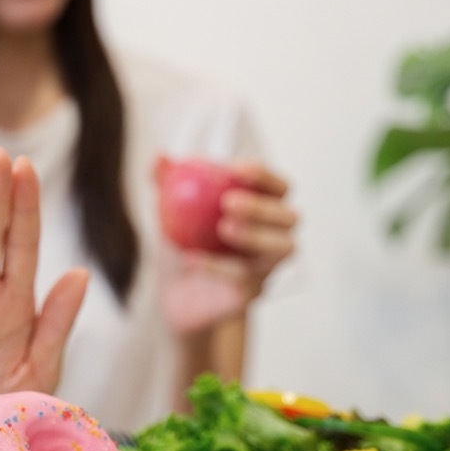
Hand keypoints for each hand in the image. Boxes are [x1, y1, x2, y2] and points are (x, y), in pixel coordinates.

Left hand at [159, 159, 296, 333]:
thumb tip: (160, 157)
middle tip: (228, 201)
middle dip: (262, 206)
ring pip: (283, 249)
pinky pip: (245, 279)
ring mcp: (268, 267)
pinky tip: (192, 259)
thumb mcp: (170, 211)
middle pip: (289, 217)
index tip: (235, 168)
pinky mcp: (254, 292)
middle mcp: (275, 236)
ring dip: (257, 235)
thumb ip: (167, 183)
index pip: (278, 187)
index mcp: (264, 209)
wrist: (175, 294)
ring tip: (223, 228)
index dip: (264, 176)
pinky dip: (219, 267)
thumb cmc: (183, 243)